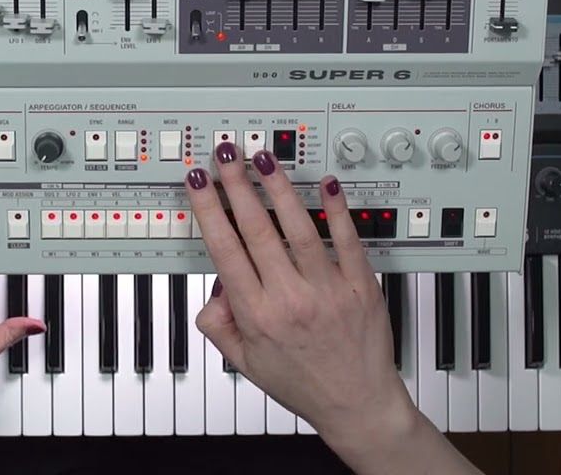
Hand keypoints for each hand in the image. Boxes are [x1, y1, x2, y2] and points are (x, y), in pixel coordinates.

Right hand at [185, 142, 478, 474]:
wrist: (358, 405)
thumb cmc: (304, 383)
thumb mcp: (246, 363)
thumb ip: (219, 325)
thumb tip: (213, 290)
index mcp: (258, 315)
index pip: (225, 250)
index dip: (209, 209)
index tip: (199, 182)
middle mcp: (291, 298)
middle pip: (257, 230)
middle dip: (237, 186)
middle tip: (226, 155)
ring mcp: (328, 289)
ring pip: (299, 228)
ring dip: (279, 188)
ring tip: (264, 158)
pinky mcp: (361, 286)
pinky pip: (348, 241)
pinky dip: (337, 210)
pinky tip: (326, 184)